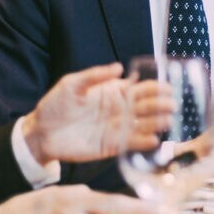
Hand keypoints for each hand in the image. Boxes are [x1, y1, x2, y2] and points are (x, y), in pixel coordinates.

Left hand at [22, 63, 173, 163]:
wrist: (40, 133)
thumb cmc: (55, 105)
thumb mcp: (72, 84)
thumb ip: (94, 76)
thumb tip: (119, 67)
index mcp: (113, 92)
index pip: (139, 88)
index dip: (155, 87)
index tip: (167, 87)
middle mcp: (119, 110)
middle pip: (146, 107)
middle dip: (160, 105)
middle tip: (172, 105)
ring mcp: (117, 128)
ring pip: (142, 125)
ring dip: (156, 124)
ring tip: (167, 122)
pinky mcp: (111, 146)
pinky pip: (131, 144)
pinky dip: (143, 142)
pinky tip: (154, 140)